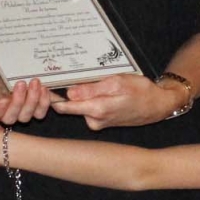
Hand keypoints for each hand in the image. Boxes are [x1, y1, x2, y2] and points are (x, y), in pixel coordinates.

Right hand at [0, 50, 51, 128]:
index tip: (4, 100)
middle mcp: (1, 109)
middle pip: (10, 118)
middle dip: (18, 103)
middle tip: (21, 83)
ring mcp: (17, 106)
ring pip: (27, 116)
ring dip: (34, 101)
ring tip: (35, 82)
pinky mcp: (32, 100)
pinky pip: (41, 109)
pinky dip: (48, 103)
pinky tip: (50, 95)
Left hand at [53, 73, 183, 130]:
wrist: (158, 106)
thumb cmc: (141, 92)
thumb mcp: (117, 82)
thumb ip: (92, 89)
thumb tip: (69, 93)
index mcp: (97, 110)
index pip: (64, 106)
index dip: (50, 97)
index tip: (40, 87)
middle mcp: (95, 120)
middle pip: (70, 105)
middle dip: (64, 92)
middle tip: (60, 77)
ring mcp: (98, 123)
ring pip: (80, 105)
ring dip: (80, 94)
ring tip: (91, 81)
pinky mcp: (102, 122)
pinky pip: (89, 108)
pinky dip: (90, 99)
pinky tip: (101, 91)